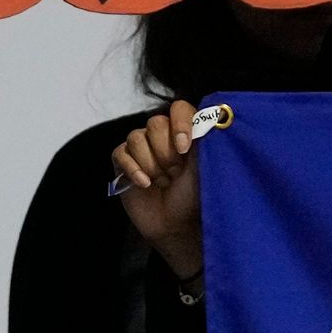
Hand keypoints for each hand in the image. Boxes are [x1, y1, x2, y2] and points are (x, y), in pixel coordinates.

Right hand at [109, 98, 206, 278]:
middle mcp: (162, 134)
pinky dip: (133, 169)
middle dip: (166, 154)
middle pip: (156, 123)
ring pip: (136, 138)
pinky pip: (121, 153)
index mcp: (184, 130)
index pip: (179, 108)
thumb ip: (204, 138)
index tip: (184, 148)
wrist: (175, 224)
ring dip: (151, 165)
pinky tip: (145, 184)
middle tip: (175, 174)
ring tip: (162, 182)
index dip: (180, 124)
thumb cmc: (193, 195)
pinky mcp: (122, 160)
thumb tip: (210, 115)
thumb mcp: (204, 165)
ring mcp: (140, 146)